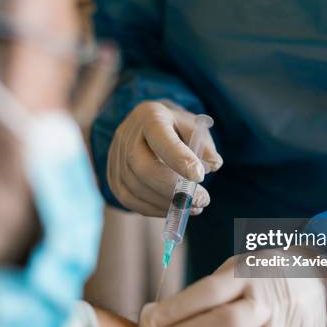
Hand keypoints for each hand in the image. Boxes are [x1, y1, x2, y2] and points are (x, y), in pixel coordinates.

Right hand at [107, 101, 222, 216]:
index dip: (179, 159)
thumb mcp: (195, 128)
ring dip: (167, 204)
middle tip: (201, 200)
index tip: (199, 177)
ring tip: (193, 207)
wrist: (147, 128)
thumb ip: (205, 145)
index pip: (160, 138)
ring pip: (136, 188)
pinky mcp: (113, 177)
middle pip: (142, 168)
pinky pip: (129, 200)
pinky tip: (174, 209)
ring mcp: (116, 157)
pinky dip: (154, 209)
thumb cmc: (176, 128)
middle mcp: (127, 135)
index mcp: (150, 116)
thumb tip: (213, 165)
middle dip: (172, 190)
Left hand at [139, 253, 326, 326]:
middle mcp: (266, 302)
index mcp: (250, 272)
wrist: (317, 289)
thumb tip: (160, 315)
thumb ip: (206, 290)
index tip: (148, 318)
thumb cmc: (263, 275)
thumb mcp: (237, 267)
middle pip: (222, 324)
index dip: (175, 308)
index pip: (209, 292)